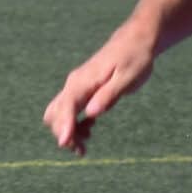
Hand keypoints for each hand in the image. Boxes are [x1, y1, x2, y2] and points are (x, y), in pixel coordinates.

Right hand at [44, 31, 155, 154]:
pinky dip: (74, 125)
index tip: (64, 144)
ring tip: (83, 148)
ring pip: (60, 113)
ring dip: (68, 131)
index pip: (66, 106)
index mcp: (83, 81)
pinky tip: (88, 131)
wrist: (136, 42)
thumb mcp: (127, 78)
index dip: (64, 126)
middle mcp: (75, 84)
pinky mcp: (83, 91)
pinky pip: (70, 111)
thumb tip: (91, 113)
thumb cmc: (134, 58)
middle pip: (55, 113)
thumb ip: (109, 95)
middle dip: (63, 133)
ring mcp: (77, 87)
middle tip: (81, 150)